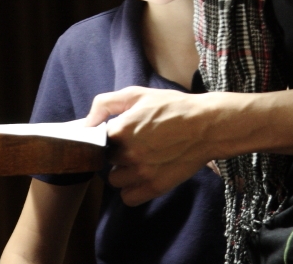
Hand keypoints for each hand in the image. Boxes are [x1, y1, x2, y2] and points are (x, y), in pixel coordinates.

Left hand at [86, 86, 216, 204]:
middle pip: (106, 160)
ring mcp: (142, 173)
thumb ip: (105, 104)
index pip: (96, 140)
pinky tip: (142, 176)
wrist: (206, 125)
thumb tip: (85, 123)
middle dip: (116, 153)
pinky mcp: (154, 187)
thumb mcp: (137, 94)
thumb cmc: (172, 107)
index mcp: (121, 129)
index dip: (107, 136)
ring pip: (114, 180)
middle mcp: (128, 153)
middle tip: (133, 144)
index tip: (117, 134)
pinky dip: (132, 190)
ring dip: (122, 172)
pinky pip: (128, 198)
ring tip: (139, 160)